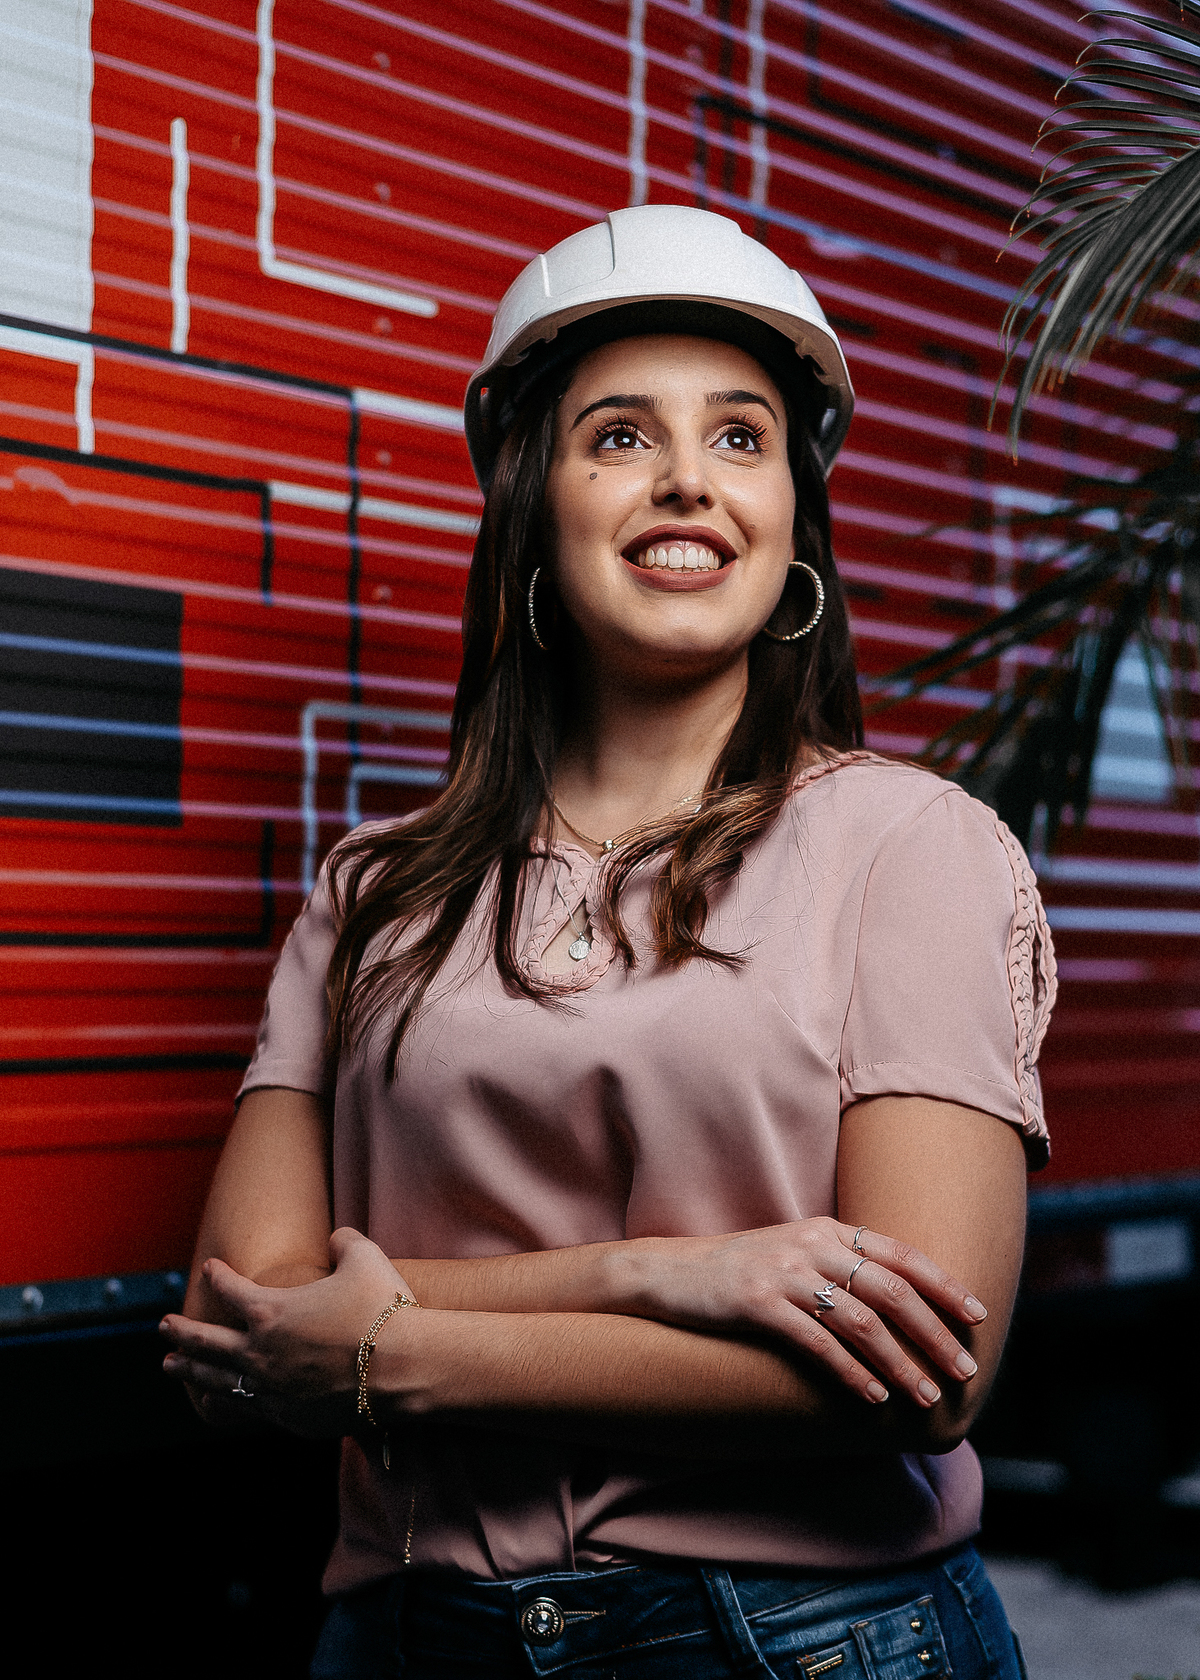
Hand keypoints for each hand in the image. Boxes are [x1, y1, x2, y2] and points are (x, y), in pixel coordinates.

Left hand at [160, 1228, 411, 1436]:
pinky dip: (226, 1401)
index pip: (231, 1289)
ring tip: (171, 1366)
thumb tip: (337, 1238)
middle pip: (206, 1341)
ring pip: (217, 1379)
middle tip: (163, 1327)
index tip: (209, 1268)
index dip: (217, 1276)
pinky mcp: (289, 1416)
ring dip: (191, 1370)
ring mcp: (272, 1389)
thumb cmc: (382, 1308)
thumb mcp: (364, 1258)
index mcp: (271, 1310)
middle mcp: (260, 1352)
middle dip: (181, 1331)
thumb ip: (345, 1242)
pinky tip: (218, 1401)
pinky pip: (247, 1408)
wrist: (403, 1368)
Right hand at [619, 1218, 987, 1408]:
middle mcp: (812, 1245)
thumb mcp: (796, 1255)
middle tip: (964, 1369)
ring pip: (860, 1321)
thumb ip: (843, 1267)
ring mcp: (784, 1273)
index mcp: (828, 1229)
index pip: (901, 1255)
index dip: (944, 1285)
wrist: (669, 1273)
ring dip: (899, 1363)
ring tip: (924, 1396)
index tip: (977, 1316)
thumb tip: (902, 1305)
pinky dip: (851, 1373)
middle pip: (891, 1290)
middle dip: (934, 1333)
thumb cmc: (740, 1271)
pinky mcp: (756, 1303)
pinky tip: (873, 1397)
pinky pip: (816, 1342)